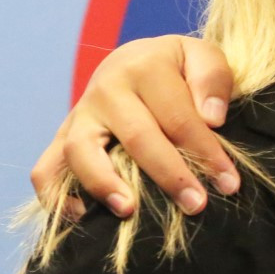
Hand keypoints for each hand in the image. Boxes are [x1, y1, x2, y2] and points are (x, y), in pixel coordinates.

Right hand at [30, 36, 237, 217]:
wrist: (137, 60)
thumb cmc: (179, 67)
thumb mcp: (203, 57)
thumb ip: (212, 80)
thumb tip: (212, 118)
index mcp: (144, 66)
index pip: (179, 117)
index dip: (205, 152)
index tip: (228, 183)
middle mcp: (106, 89)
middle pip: (136, 137)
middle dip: (169, 175)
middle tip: (195, 205)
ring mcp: (80, 114)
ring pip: (80, 151)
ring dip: (103, 183)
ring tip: (129, 210)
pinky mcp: (63, 137)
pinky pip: (46, 168)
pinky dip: (56, 195)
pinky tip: (81, 216)